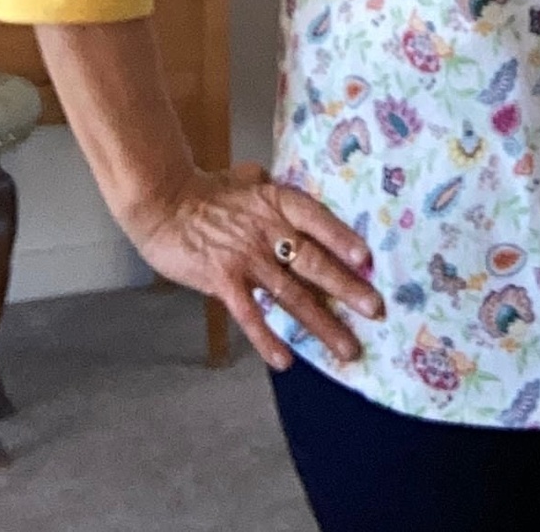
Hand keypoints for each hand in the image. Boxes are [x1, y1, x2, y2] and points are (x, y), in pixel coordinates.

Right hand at [127, 162, 383, 370]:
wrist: (162, 202)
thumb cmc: (207, 190)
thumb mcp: (249, 179)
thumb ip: (273, 189)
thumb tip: (289, 187)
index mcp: (278, 202)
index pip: (319, 220)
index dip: (344, 239)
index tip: (369, 261)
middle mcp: (269, 231)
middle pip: (315, 263)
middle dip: (348, 290)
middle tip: (376, 311)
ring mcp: (247, 258)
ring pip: (292, 295)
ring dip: (322, 324)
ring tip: (347, 349)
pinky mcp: (222, 281)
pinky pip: (250, 314)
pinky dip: (268, 338)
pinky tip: (286, 360)